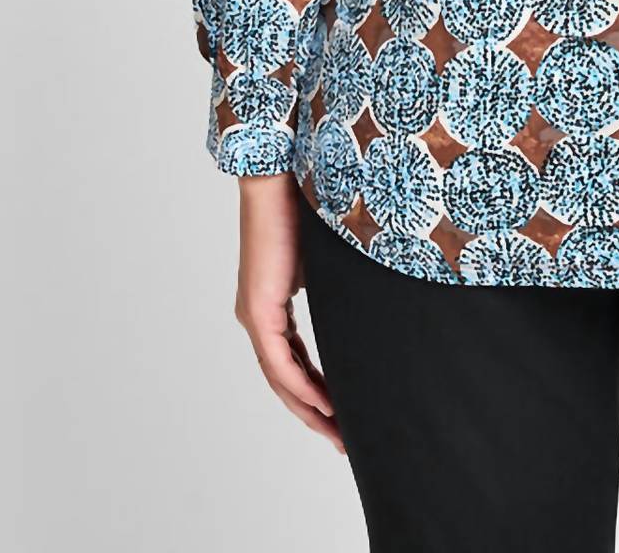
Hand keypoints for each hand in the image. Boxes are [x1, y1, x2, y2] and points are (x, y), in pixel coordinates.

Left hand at [232, 173, 345, 454]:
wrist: (278, 178)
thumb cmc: (303, 210)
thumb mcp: (324, 264)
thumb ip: (332, 291)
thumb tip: (363, 308)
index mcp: (271, 309)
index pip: (294, 364)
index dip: (317, 393)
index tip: (341, 415)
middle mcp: (257, 319)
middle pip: (286, 382)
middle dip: (316, 414)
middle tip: (342, 440)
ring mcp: (255, 316)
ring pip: (281, 379)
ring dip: (309, 408)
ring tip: (337, 432)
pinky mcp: (258, 309)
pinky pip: (279, 362)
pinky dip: (301, 386)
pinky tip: (323, 404)